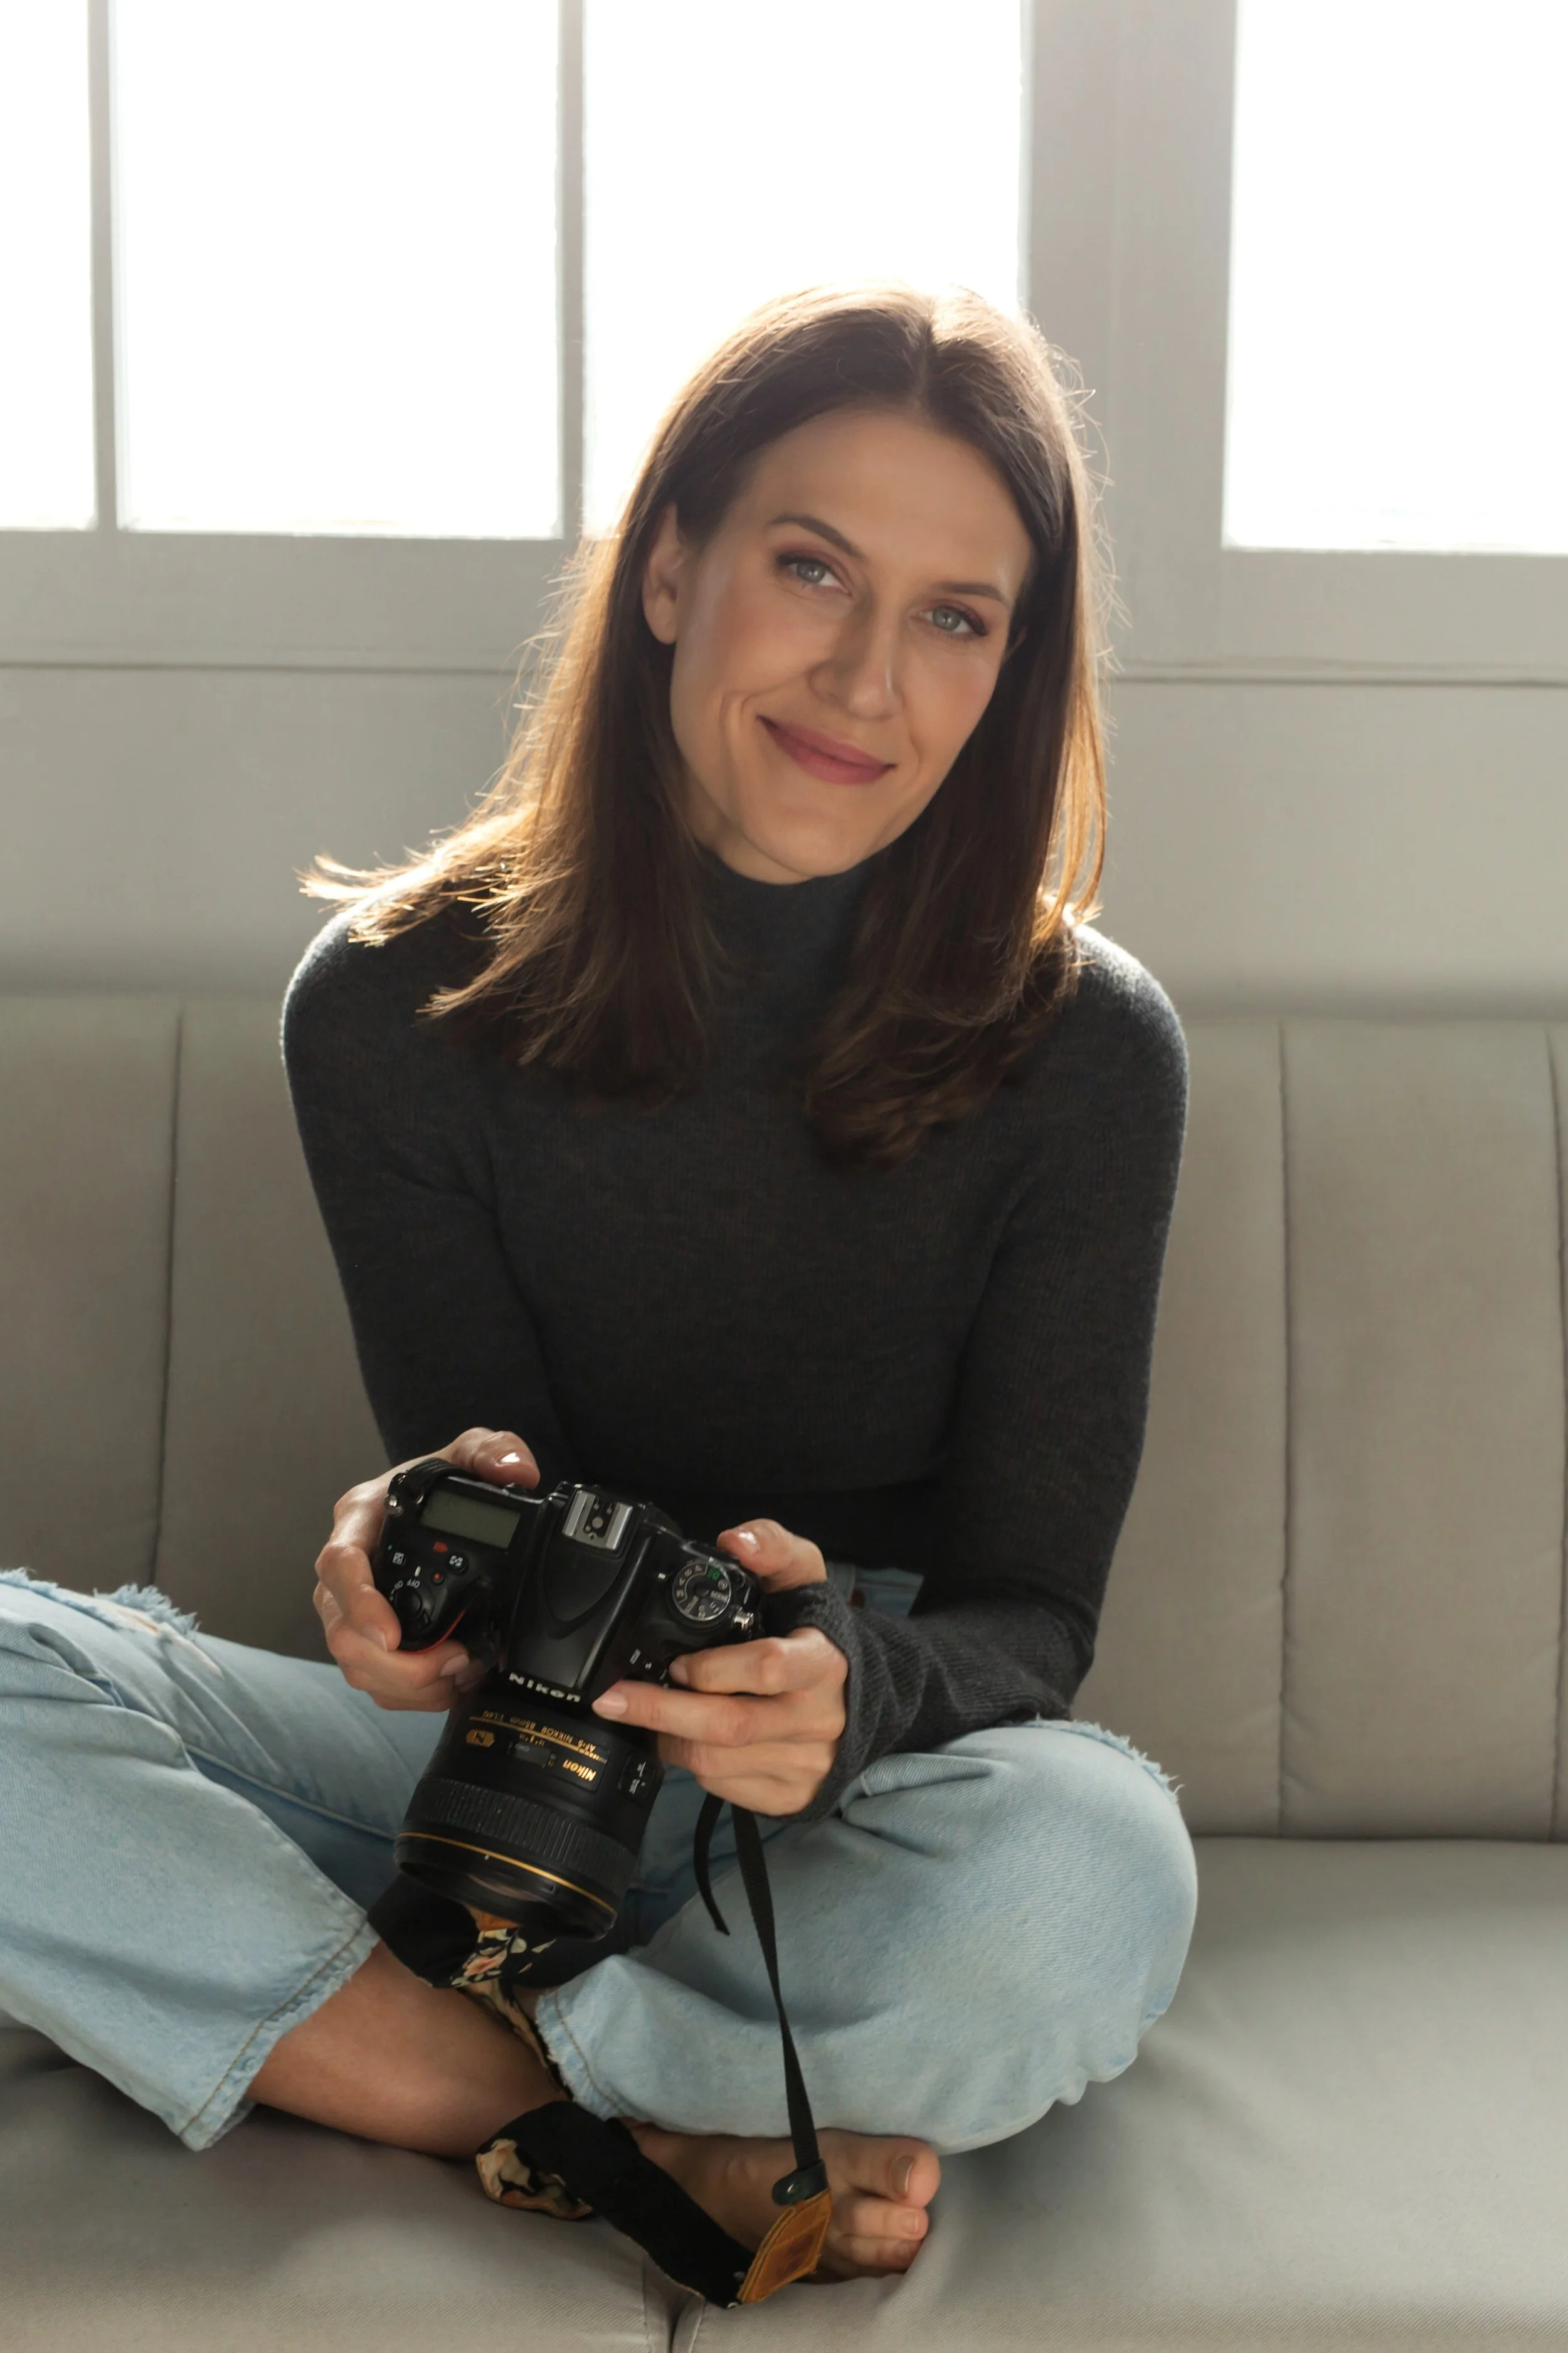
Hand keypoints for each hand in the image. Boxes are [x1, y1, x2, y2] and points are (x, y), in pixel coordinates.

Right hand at [314, 1426, 538, 1710]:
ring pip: (357, 1666)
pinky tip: (451, 1681)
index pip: (339, 1563)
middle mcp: (346, 1570)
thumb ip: (492, 1450)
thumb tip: (517, 1472)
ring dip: (410, 1683)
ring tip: (461, 1670)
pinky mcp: (368, 1640)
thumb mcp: (468, 1453)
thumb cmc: (438, 1484)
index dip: (359, 1603)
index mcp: (360, 1520)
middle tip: (454, 1660)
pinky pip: (375, 1682)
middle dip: (398, 1663)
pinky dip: (414, 1693)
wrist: (434, 1510)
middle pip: (343, 1633)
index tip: (390, 1635)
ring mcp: (351, 1610)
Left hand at [590, 1519, 846, 1814]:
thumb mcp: (804, 1577)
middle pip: (730, 1725)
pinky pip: (723, 1789)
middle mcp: (819, 1719)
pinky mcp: (791, 1797)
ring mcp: (806, 1764)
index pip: (767, 1667)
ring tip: (647, 1713)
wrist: (859, 1698)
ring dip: (669, 1737)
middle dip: (660, 1711)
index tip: (674, 1661)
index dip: (710, 1668)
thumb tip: (734, 1539)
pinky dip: (692, 1764)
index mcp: (822, 1662)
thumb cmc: (815, 1632)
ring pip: (717, 1763)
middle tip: (613, 1697)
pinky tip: (685, 1738)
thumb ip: (773, 1547)